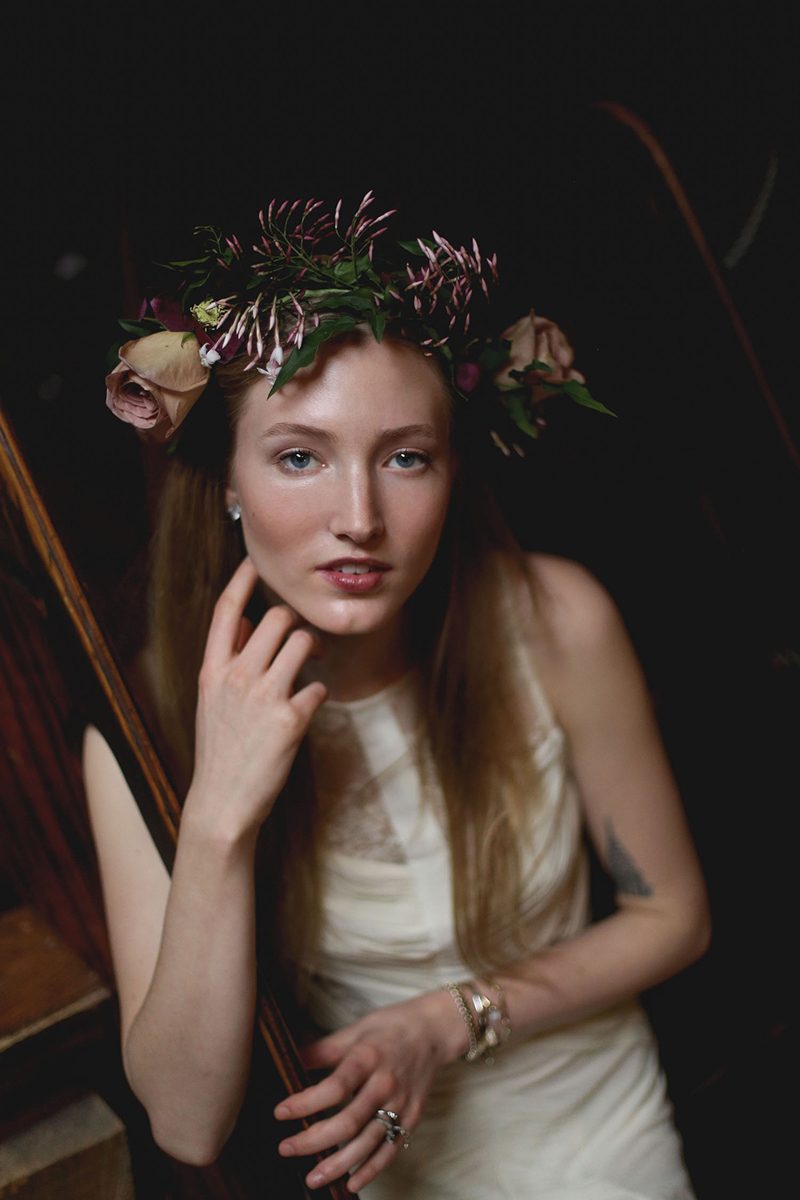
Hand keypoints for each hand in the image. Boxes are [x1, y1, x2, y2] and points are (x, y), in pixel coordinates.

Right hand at [187, 557, 326, 837]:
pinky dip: (319, 693)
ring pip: (304, 642)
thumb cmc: (221, 751)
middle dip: (296, 620)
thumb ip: (230, 661)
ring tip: (316, 660)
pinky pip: (319, 686)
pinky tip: (310, 705)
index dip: (243, 580)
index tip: (257, 561)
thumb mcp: (213, 701)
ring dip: (316, 647)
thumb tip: (251, 624)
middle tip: (304, 636)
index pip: (226, 611)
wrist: (222, 803)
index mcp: (212, 671)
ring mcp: (264, 697)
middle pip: (278, 618)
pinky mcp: (290, 720)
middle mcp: (236, 677)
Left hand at [274, 990, 466, 1192]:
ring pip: (367, 1142)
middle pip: (348, 1121)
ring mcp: (401, 1104)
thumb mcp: (356, 1029)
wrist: (435, 1030)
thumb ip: (324, 1049)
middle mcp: (385, 1083)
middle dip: (314, 1140)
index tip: (280, 1112)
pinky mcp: (412, 1118)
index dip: (306, 1102)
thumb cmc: (391, 1027)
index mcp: (368, 1057)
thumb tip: (292, 1061)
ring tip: (312, 1177)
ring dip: (338, 1164)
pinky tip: (350, 1184)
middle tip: (286, 1148)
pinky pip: (390, 1150)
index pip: (334, 1087)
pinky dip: (371, 1170)